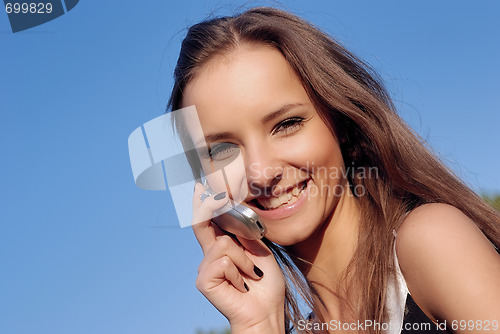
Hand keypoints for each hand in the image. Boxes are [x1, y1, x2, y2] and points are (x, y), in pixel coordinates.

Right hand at [192, 183, 285, 332]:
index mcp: (224, 246)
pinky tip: (242, 285)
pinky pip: (223, 262)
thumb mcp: (260, 251)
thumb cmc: (266, 284)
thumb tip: (234, 212)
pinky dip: (239, 272)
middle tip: (206, 190)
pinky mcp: (204, 280)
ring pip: (223, 244)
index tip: (201, 186)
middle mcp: (211, 255)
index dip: (204, 203)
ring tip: (251, 275)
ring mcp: (206, 267)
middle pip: (201, 223)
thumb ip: (245, 234)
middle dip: (205, 205)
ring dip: (244, 260)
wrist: (266, 312)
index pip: (210, 221)